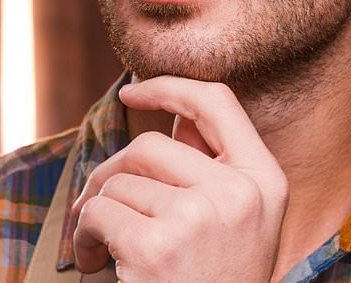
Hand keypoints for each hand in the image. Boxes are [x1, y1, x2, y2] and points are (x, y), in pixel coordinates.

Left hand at [71, 77, 287, 281]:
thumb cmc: (216, 281)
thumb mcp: (237, 225)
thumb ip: (211, 172)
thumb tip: (174, 123)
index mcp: (266, 181)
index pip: (218, 102)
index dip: (169, 87)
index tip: (131, 91)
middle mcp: (241, 193)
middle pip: (149, 147)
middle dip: (109, 174)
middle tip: (97, 206)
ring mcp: (201, 217)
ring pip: (119, 181)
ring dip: (95, 212)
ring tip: (101, 248)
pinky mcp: (160, 245)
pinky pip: (99, 213)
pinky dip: (84, 236)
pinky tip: (95, 263)